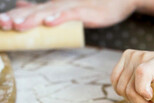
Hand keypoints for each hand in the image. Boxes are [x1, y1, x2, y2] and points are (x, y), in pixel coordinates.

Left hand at [0, 0, 136, 30]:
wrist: (119, 0)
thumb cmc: (95, 6)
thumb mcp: (68, 8)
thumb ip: (46, 9)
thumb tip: (23, 6)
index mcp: (54, 6)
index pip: (31, 10)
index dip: (14, 15)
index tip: (0, 23)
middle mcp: (60, 4)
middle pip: (36, 11)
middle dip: (18, 17)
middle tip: (2, 24)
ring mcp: (72, 6)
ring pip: (50, 12)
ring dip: (33, 18)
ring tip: (18, 25)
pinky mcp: (86, 11)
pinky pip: (71, 14)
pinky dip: (60, 17)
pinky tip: (49, 22)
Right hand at [111, 50, 153, 102]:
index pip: (142, 73)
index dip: (142, 90)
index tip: (150, 97)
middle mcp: (140, 55)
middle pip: (130, 87)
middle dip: (140, 100)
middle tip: (151, 101)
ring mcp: (129, 57)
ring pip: (120, 89)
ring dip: (131, 98)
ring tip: (144, 96)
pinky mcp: (121, 60)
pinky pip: (115, 84)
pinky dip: (123, 92)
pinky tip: (135, 91)